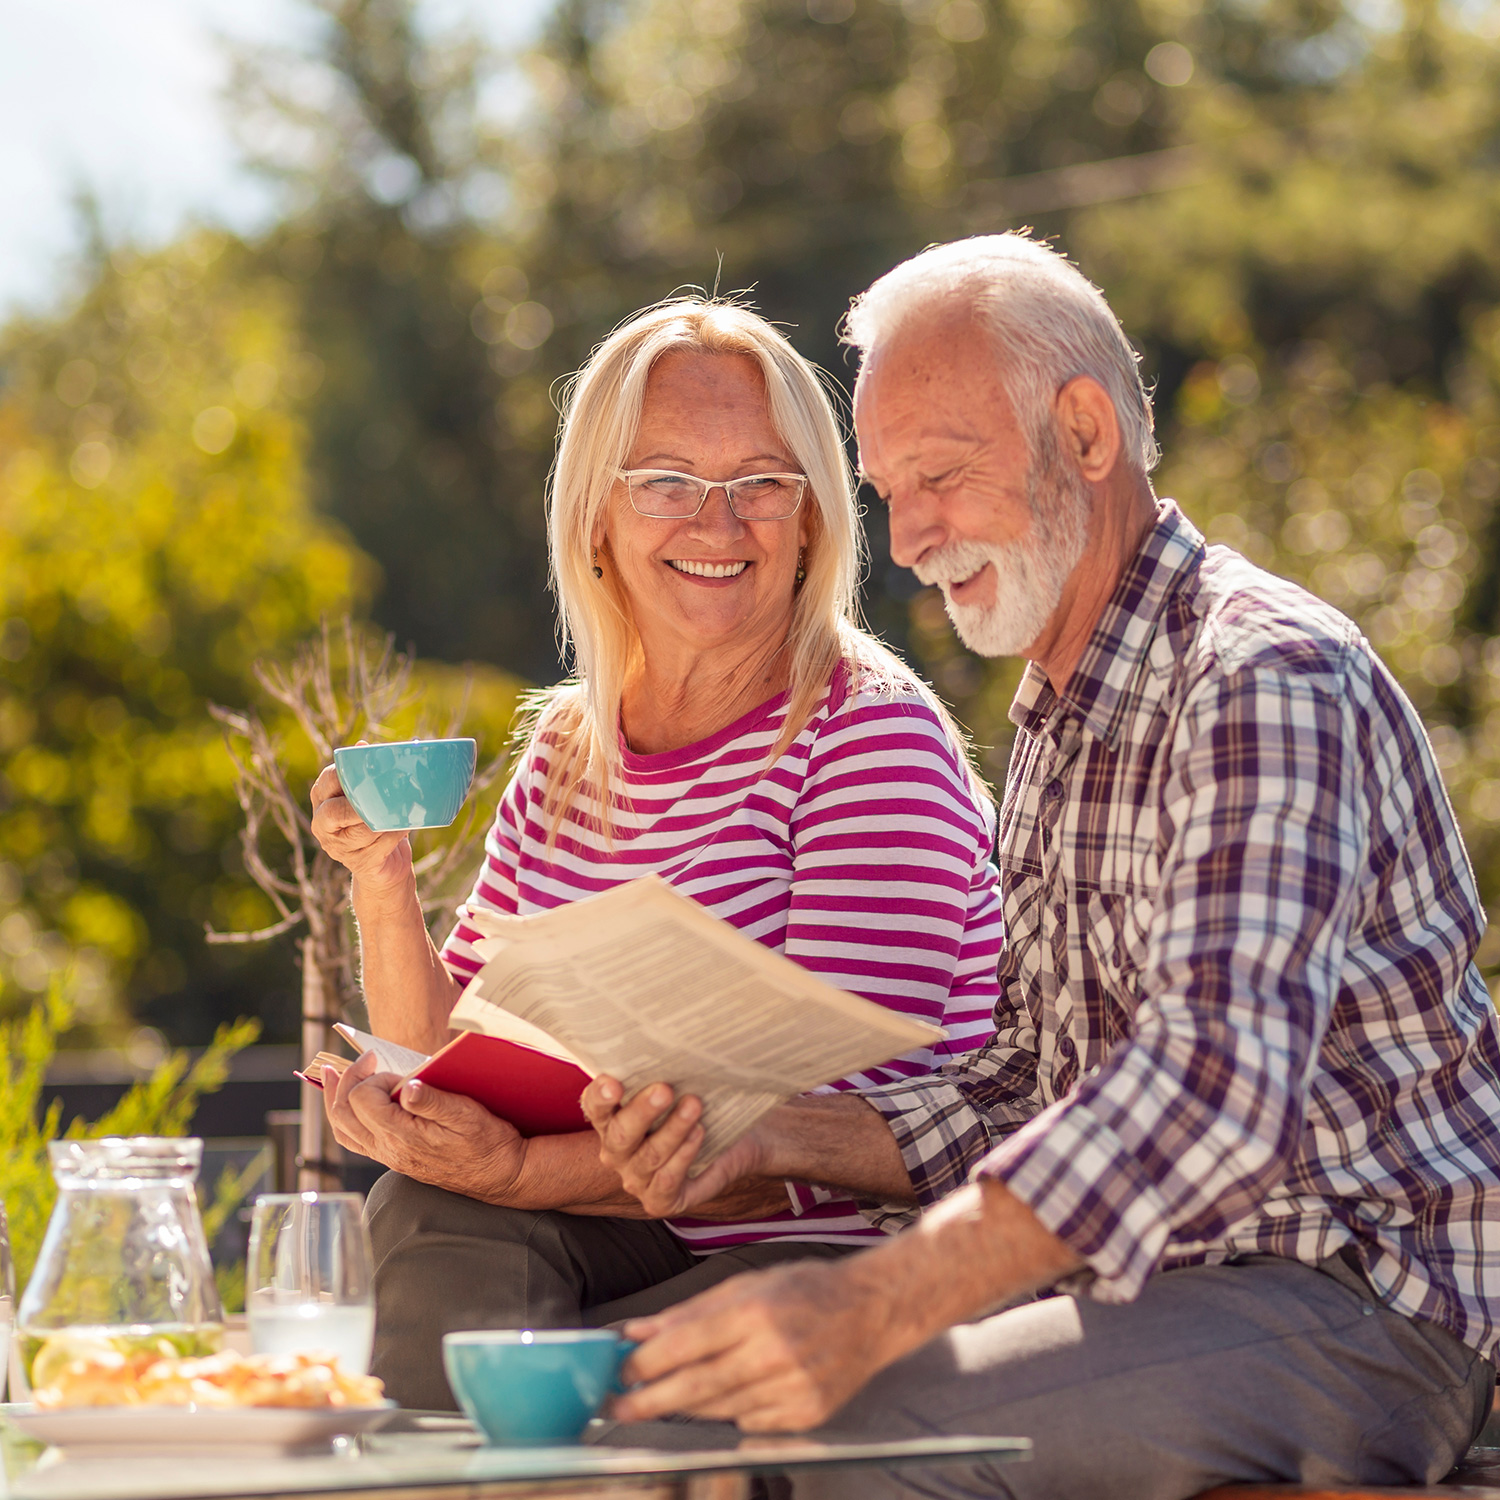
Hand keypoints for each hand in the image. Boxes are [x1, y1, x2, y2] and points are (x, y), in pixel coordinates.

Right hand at [309, 749, 412, 903]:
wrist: (385, 864)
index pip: (329, 780)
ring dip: (385, 819)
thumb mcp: (367, 794)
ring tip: (402, 808)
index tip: (372, 769)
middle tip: (383, 796)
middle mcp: (322, 824)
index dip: (349, 774)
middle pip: (335, 812)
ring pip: (361, 830)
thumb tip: (364, 744)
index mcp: (322, 798)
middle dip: (360, 805)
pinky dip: (395, 835)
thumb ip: (365, 771)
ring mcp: (337, 847)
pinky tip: (405, 826)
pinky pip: (379, 846)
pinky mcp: (358, 863)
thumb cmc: (375, 819)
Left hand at [323, 1051, 528, 1202]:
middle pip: (343, 1114)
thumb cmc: (488, 1141)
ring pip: (343, 1130)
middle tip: (363, 1059)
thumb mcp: (468, 1115)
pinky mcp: (395, 1159)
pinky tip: (352, 1104)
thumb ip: (434, 1101)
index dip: (375, 1076)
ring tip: (333, 1075)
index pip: (363, 1099)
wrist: (500, 1173)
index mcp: (403, 1136)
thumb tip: (406, 1086)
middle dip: (346, 1080)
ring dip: (335, 1099)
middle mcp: (389, 1149)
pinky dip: (345, 1117)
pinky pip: (355, 1140)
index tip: (398, 1070)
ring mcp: (389, 1156)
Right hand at [582, 1077, 773, 1217]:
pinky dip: (683, 1157)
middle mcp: (617, 1152)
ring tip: (694, 1106)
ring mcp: (637, 1179)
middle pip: (621, 1134)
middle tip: (665, 1090)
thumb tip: (666, 1041)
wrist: (739, 1140)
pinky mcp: (660, 1201)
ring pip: (649, 1156)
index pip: (595, 1106)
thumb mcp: (679, 1085)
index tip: (613, 1082)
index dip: (600, 1096)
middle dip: (643, 1111)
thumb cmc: (698, 1104)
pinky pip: (666, 1182)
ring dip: (673, 1129)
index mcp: (612, 1119)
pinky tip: (699, 1134)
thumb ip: (661, 1072)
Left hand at [614, 1256, 893, 1430]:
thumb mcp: (748, 1284)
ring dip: (687, 1405)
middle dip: (649, 1401)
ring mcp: (793, 1389)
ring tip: (665, 1397)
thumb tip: (637, 1332)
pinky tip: (734, 1390)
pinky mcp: (806, 1415)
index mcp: (757, 1311)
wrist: (873, 1311)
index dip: (645, 1363)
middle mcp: (775, 1352)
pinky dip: (732, 1410)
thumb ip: (690, 1312)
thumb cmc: (807, 1289)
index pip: (685, 1345)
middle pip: (695, 1388)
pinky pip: (750, 1422)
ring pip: (720, 1409)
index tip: (619, 1372)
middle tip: (618, 1408)